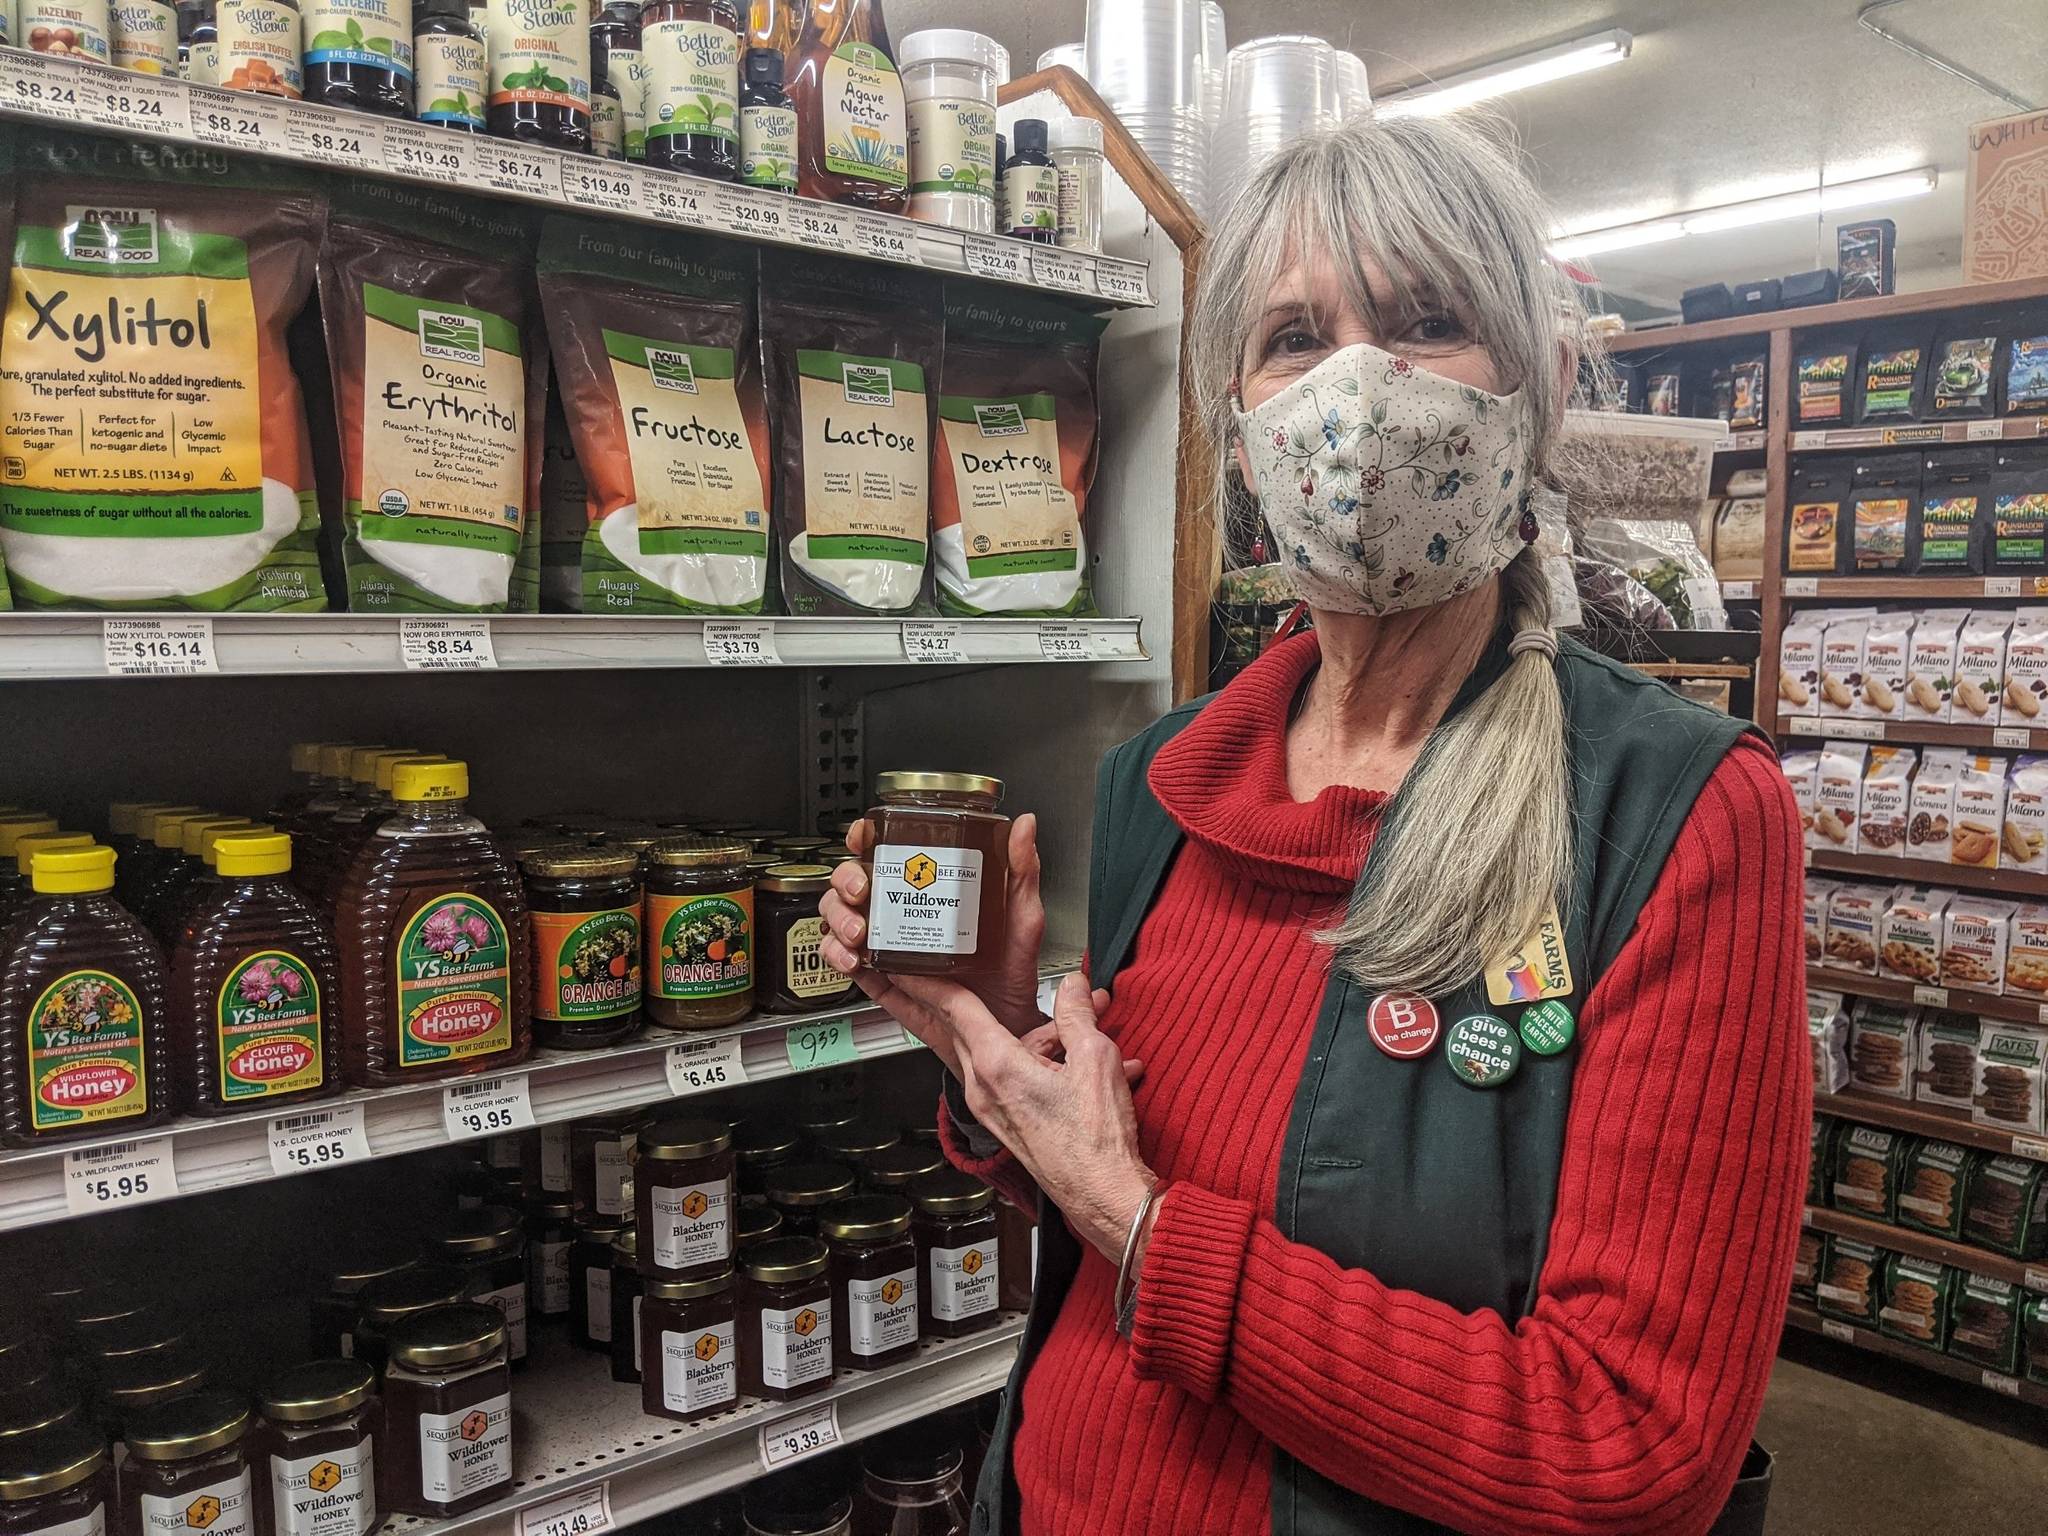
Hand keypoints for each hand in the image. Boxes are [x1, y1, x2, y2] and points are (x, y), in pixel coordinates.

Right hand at [819, 812, 1046, 1036]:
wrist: (1006, 1024)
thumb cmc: (1014, 970)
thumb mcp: (1022, 916)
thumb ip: (1022, 870)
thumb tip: (1024, 826)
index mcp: (931, 891)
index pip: (887, 855)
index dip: (865, 840)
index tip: (862, 839)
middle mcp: (904, 914)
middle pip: (852, 885)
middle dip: (845, 883)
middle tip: (862, 893)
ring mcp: (890, 947)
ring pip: (840, 921)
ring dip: (838, 921)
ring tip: (859, 934)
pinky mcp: (883, 981)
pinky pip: (847, 965)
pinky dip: (839, 958)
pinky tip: (853, 960)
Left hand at [851, 970, 1154, 1261]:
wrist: (1102, 1196)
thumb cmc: (1096, 1140)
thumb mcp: (1095, 1058)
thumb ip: (1078, 1013)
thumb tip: (1073, 985)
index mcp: (997, 1065)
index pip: (955, 1007)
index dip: (931, 978)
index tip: (906, 963)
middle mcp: (984, 1088)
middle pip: (972, 1028)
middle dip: (987, 1002)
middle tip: (978, 980)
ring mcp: (993, 1109)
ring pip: (1004, 1053)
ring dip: (1043, 1040)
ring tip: (1093, 1039)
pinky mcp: (1008, 1124)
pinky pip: (1017, 1079)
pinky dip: (1048, 1068)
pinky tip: (1093, 1073)